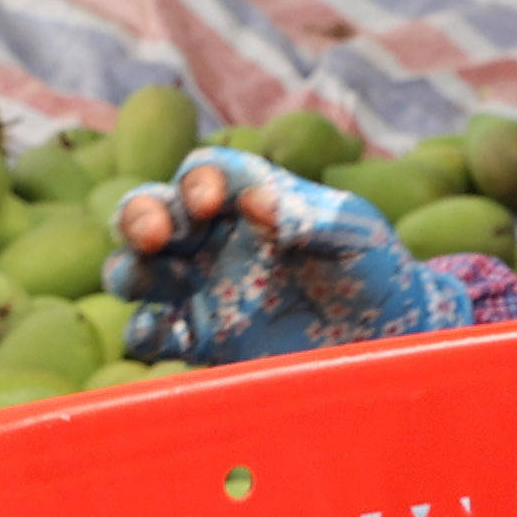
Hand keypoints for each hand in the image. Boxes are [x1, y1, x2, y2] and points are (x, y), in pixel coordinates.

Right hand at [103, 147, 456, 362]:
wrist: (388, 338)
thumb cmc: (374, 268)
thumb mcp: (355, 233)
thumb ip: (312, 216)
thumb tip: (261, 206)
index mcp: (246, 201)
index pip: (204, 175)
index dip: (197, 181)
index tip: (210, 201)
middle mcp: (213, 241)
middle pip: (152, 214)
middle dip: (140, 215)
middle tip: (151, 232)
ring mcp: (201, 291)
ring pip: (141, 272)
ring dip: (128, 270)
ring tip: (134, 276)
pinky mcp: (203, 341)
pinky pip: (156, 334)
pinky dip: (143, 332)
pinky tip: (154, 331)